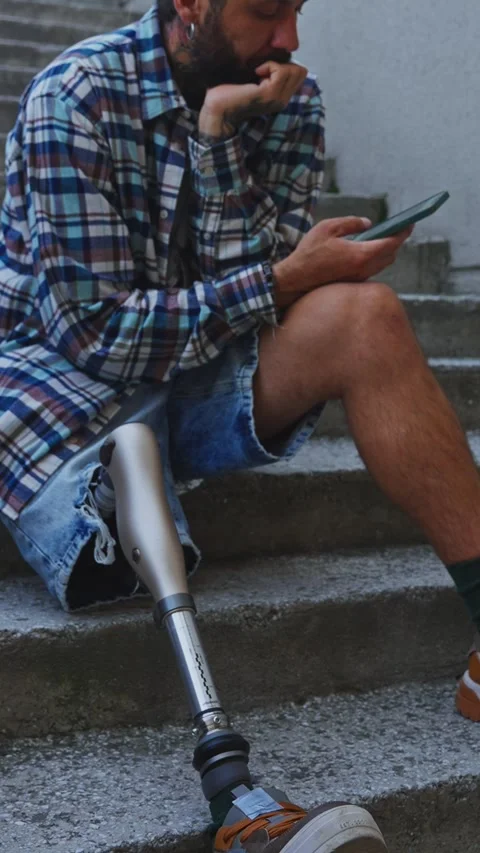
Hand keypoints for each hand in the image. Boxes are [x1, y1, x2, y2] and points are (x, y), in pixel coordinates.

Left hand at [198, 61, 307, 139]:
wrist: (218, 108)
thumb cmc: (230, 93)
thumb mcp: (255, 81)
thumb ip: (269, 74)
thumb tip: (277, 55)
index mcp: (281, 97)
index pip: (300, 74)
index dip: (285, 65)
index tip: (265, 70)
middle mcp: (283, 101)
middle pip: (301, 71)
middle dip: (284, 63)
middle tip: (263, 70)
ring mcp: (277, 99)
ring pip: (295, 70)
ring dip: (276, 64)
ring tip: (259, 72)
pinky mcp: (269, 94)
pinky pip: (281, 70)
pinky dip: (269, 65)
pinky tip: (256, 72)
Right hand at [273, 217, 413, 306]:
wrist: (295, 280)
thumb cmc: (309, 253)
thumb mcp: (327, 228)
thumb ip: (351, 223)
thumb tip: (368, 224)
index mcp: (360, 254)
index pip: (391, 243)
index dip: (403, 232)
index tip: (410, 223)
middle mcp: (364, 269)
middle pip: (390, 255)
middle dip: (397, 241)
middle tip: (398, 229)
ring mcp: (359, 278)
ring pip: (382, 264)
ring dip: (387, 251)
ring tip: (385, 238)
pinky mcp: (353, 283)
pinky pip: (372, 270)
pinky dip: (376, 259)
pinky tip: (369, 250)